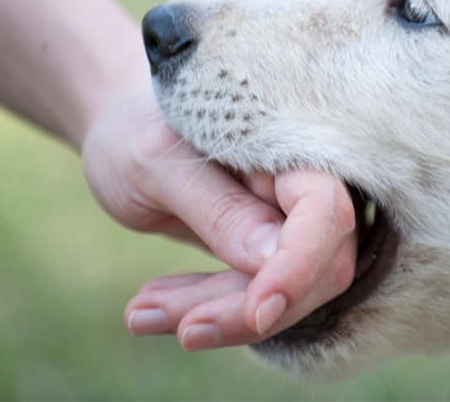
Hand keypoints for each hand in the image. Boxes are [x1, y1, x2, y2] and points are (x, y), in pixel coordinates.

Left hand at [81, 89, 356, 349]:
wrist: (124, 130)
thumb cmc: (136, 130)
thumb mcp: (156, 164)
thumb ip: (219, 209)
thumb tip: (272, 262)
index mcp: (289, 145)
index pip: (325, 212)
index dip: (299, 267)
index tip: (256, 312)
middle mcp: (303, 183)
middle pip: (315, 266)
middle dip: (243, 305)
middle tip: (157, 320)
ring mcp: (290, 219)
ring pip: (285, 292)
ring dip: (215, 313)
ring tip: (137, 313)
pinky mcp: (268, 251)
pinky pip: (254, 294)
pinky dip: (205, 308)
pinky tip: (148, 307)